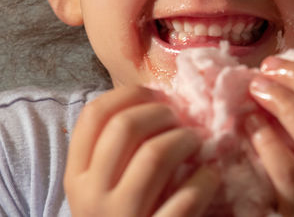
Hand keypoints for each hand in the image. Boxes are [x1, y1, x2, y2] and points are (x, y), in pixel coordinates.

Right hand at [64, 86, 219, 216]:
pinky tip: (211, 175)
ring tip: (196, 141)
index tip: (156, 96)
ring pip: (155, 154)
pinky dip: (204, 179)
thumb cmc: (121, 214)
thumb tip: (162, 104)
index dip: (129, 95)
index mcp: (78, 175)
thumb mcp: (105, 183)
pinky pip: (185, 198)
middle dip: (161, 112)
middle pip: (125, 126)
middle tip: (179, 118)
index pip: (93, 114)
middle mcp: (91, 194)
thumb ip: (120, 149)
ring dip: (184, 139)